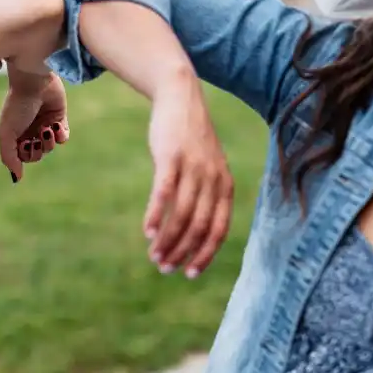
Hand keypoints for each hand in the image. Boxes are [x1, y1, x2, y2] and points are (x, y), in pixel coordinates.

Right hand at [0, 67, 69, 181]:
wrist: (34, 82)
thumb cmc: (17, 106)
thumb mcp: (5, 133)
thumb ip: (9, 157)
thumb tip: (17, 179)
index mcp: (16, 134)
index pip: (23, 157)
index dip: (25, 155)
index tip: (24, 144)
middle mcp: (30, 130)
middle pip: (38, 154)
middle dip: (38, 150)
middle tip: (35, 139)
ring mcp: (45, 124)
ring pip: (51, 146)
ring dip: (50, 142)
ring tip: (47, 129)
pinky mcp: (59, 117)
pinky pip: (63, 137)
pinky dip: (61, 136)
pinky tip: (56, 126)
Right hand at [143, 77, 232, 278]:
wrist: (181, 98)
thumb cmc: (192, 139)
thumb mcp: (208, 166)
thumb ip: (207, 195)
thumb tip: (195, 232)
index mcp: (225, 185)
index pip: (219, 230)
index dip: (205, 255)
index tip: (189, 274)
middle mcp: (213, 179)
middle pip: (199, 227)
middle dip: (182, 252)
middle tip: (164, 268)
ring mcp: (193, 167)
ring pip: (181, 215)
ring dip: (167, 240)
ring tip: (154, 255)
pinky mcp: (171, 157)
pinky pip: (164, 193)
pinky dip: (156, 216)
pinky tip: (147, 232)